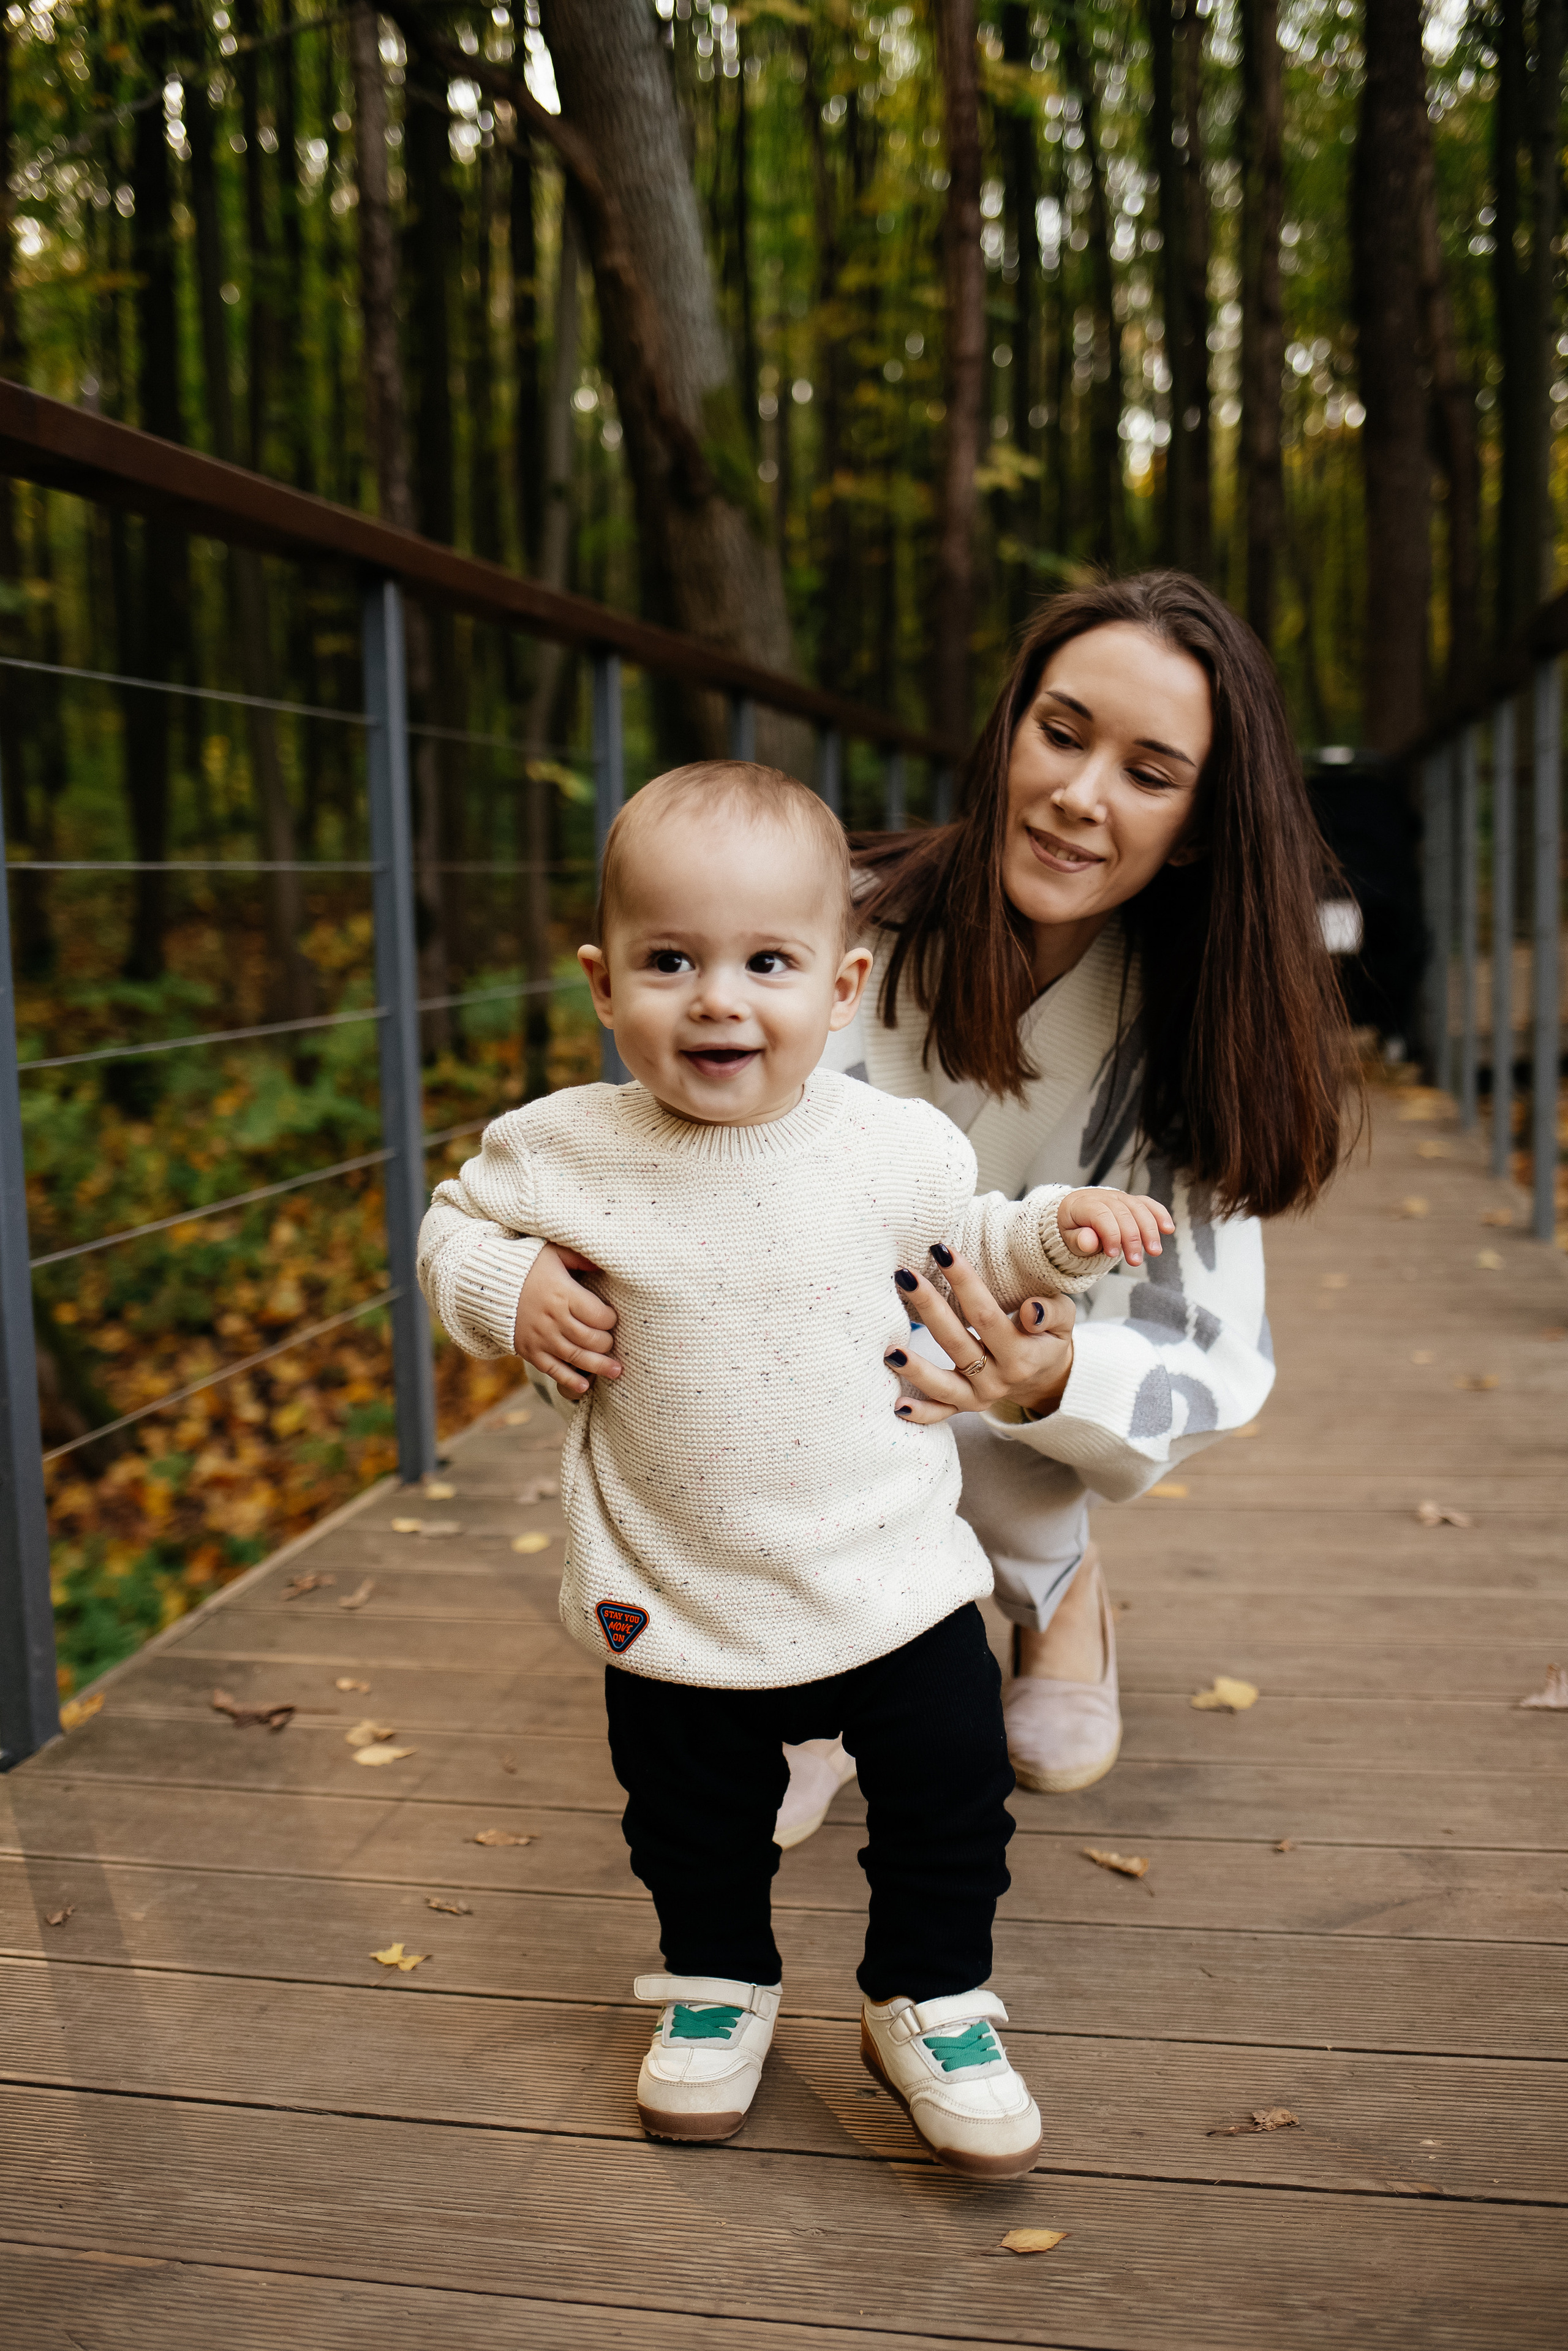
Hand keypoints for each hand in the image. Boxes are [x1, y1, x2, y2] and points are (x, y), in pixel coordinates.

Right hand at [512, 1244, 621, 1397]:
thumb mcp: (552, 1252)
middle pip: (591, 1339)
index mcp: (563, 1294)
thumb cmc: (525, 1265)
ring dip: (600, 1367)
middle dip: (607, 1343)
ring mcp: (541, 1338)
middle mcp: (554, 1319)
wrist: (486, 1285)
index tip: (610, 1317)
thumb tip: (603, 1264)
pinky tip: (585, 1386)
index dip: (611, 1318)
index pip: (599, 1315)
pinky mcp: (530, 1351)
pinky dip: (570, 1380)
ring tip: (616, 1372)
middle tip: (611, 1341)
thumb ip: (579, 1257)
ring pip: (577, 1357)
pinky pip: (553, 1370)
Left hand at [886, 1249, 1076, 1425]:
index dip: (964, 1283)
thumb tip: (1030, 1310)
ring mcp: (980, 1396)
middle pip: (956, 1342)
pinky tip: (897, 1405)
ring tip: (889, 1348)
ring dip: (914, 1368)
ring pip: (942, 1383)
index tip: (943, 1252)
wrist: (1047, 1378)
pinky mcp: (965, 1406)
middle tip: (905, 1275)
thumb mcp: (1064, 1321)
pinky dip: (920, 1413)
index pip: (986, 1315)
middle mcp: (998, 1379)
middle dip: (929, 1307)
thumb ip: (1051, 1312)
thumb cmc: (1049, 1337)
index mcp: (1021, 1355)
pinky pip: (941, 1413)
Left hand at [1058, 1187, 1173, 1267]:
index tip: (1113, 1254)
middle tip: (1136, 1261)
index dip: (1110, 1234)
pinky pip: (1147, 1204)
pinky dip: (1159, 1214)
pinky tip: (1168, 1229)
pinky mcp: (1130, 1201)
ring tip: (1154, 1251)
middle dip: (1132, 1237)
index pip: (1101, 1215)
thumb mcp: (1068, 1238)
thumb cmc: (1072, 1229)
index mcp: (1082, 1204)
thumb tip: (1088, 1242)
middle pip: (1123, 1213)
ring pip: (1138, 1208)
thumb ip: (1078, 1240)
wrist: (1075, 1214)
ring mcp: (1118, 1197)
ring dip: (1149, 1230)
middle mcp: (1103, 1197)